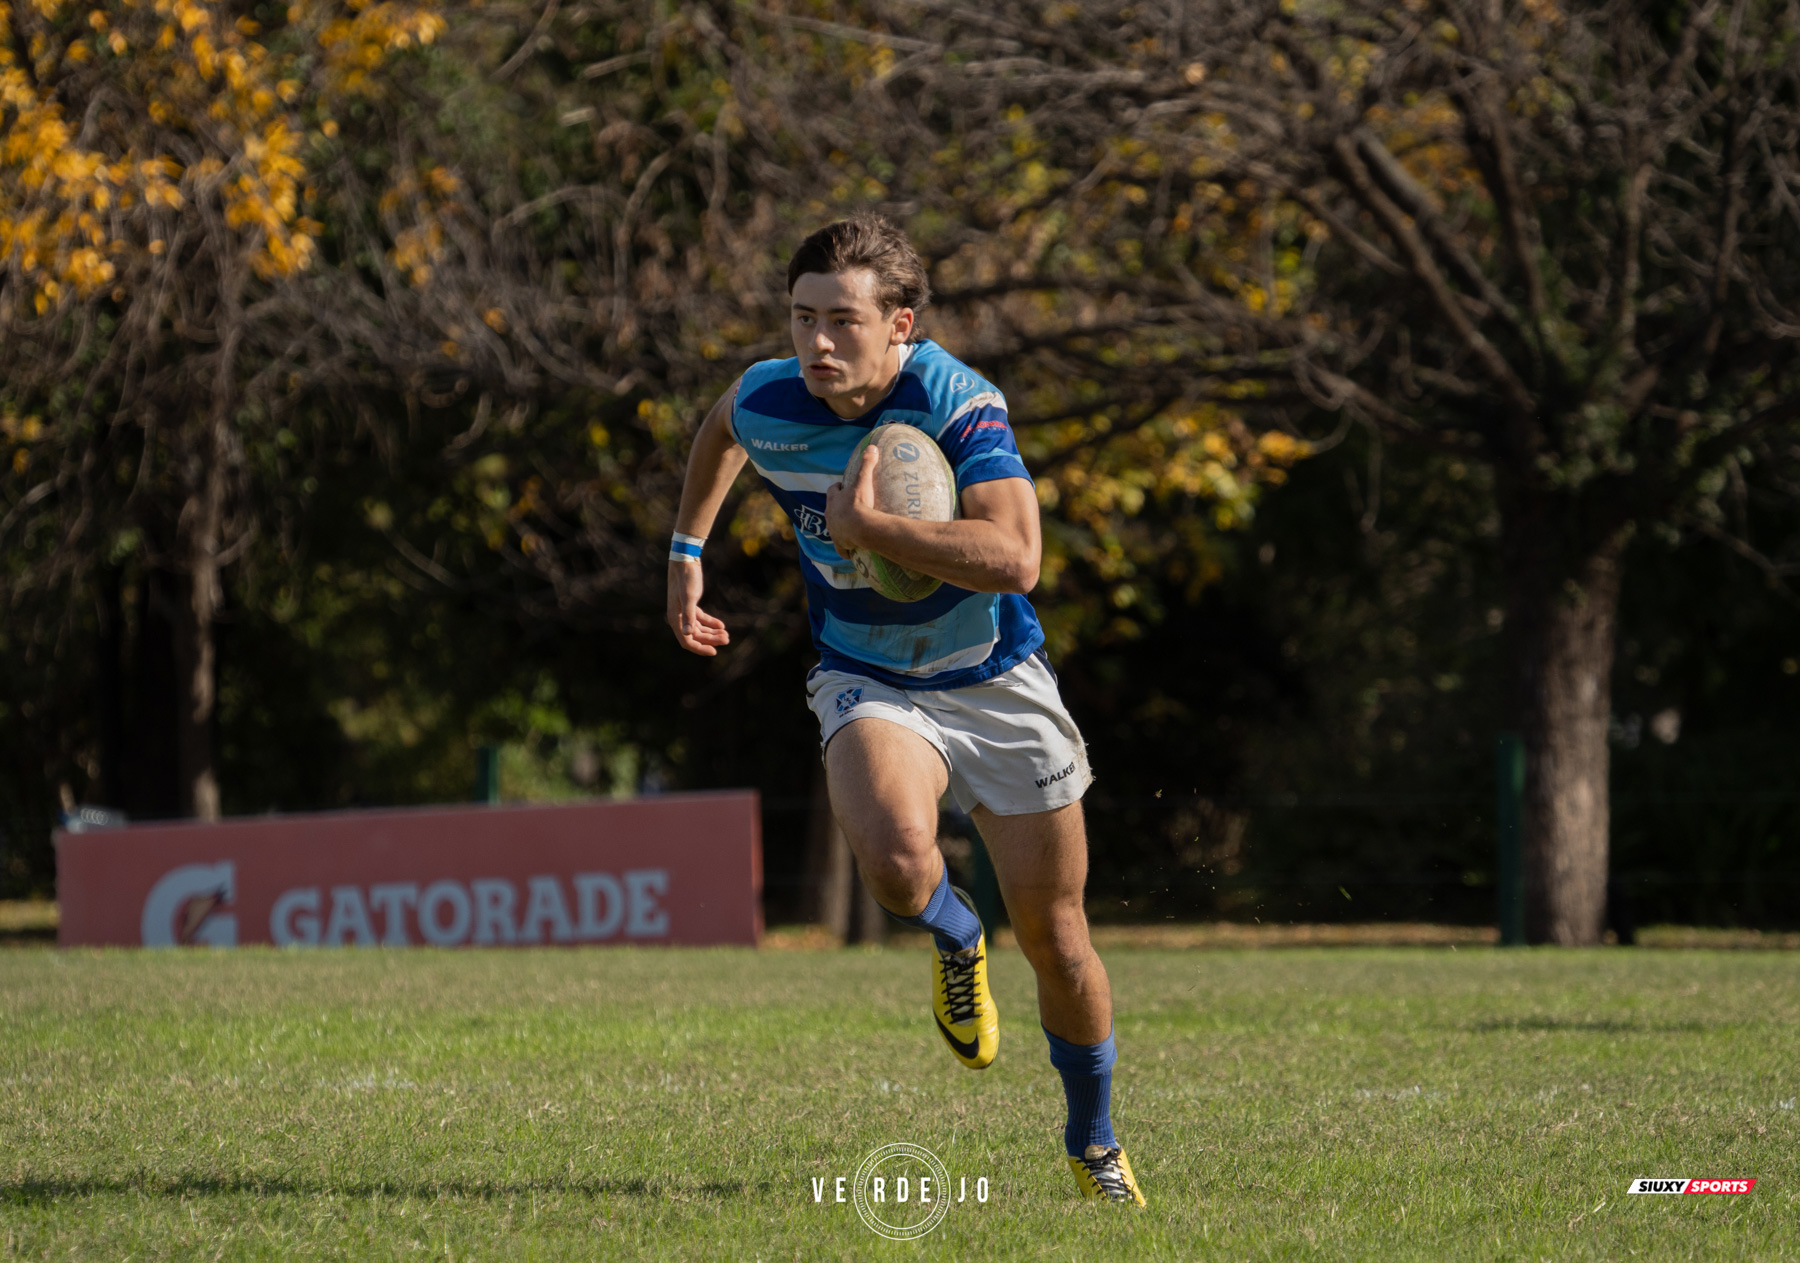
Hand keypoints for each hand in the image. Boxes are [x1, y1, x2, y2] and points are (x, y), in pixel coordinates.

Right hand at [667, 558, 730, 655]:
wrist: (685, 560)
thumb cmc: (686, 577)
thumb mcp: (689, 596)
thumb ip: (689, 615)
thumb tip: (688, 634)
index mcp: (675, 618)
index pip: (686, 641)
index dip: (700, 648)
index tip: (715, 652)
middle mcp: (678, 617)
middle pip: (695, 636)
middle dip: (711, 640)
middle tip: (727, 640)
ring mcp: (684, 611)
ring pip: (699, 628)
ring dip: (712, 633)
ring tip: (727, 635)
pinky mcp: (690, 604)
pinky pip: (701, 619)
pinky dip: (711, 623)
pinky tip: (722, 625)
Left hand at [825, 443, 879, 558]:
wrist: (860, 527)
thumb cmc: (859, 503)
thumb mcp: (863, 480)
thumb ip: (867, 463)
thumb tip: (872, 447)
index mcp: (833, 500)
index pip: (832, 491)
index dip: (838, 489)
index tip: (844, 487)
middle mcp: (830, 516)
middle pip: (831, 510)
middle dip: (838, 508)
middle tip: (849, 508)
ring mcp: (834, 532)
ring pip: (834, 529)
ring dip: (841, 527)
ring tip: (851, 528)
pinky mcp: (841, 545)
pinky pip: (841, 549)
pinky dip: (845, 550)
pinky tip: (850, 552)